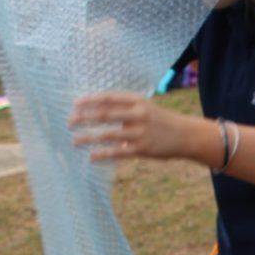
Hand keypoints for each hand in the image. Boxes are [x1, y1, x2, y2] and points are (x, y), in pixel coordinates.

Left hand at [68, 91, 194, 163]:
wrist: (186, 135)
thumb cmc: (159, 121)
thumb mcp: (144, 107)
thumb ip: (123, 108)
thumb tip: (94, 111)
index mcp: (137, 100)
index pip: (108, 97)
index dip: (89, 100)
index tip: (74, 105)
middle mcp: (138, 114)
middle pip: (105, 114)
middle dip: (84, 118)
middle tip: (69, 122)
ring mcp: (141, 132)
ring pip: (108, 134)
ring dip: (89, 137)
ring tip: (74, 141)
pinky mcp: (143, 149)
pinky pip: (118, 151)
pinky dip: (103, 154)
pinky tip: (91, 156)